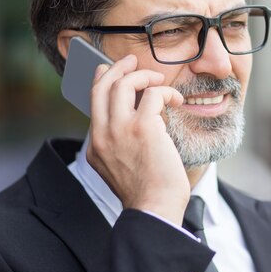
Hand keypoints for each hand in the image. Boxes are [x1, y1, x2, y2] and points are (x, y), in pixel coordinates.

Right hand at [87, 54, 188, 223]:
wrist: (154, 209)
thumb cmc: (146, 192)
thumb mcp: (120, 168)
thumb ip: (119, 144)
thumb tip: (137, 118)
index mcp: (95, 145)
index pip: (93, 101)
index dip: (102, 81)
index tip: (111, 70)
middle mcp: (102, 134)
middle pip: (102, 85)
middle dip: (117, 67)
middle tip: (133, 61)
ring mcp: (119, 129)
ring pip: (123, 83)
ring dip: (144, 75)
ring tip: (159, 80)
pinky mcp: (143, 127)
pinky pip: (153, 93)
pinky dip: (167, 92)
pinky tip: (177, 100)